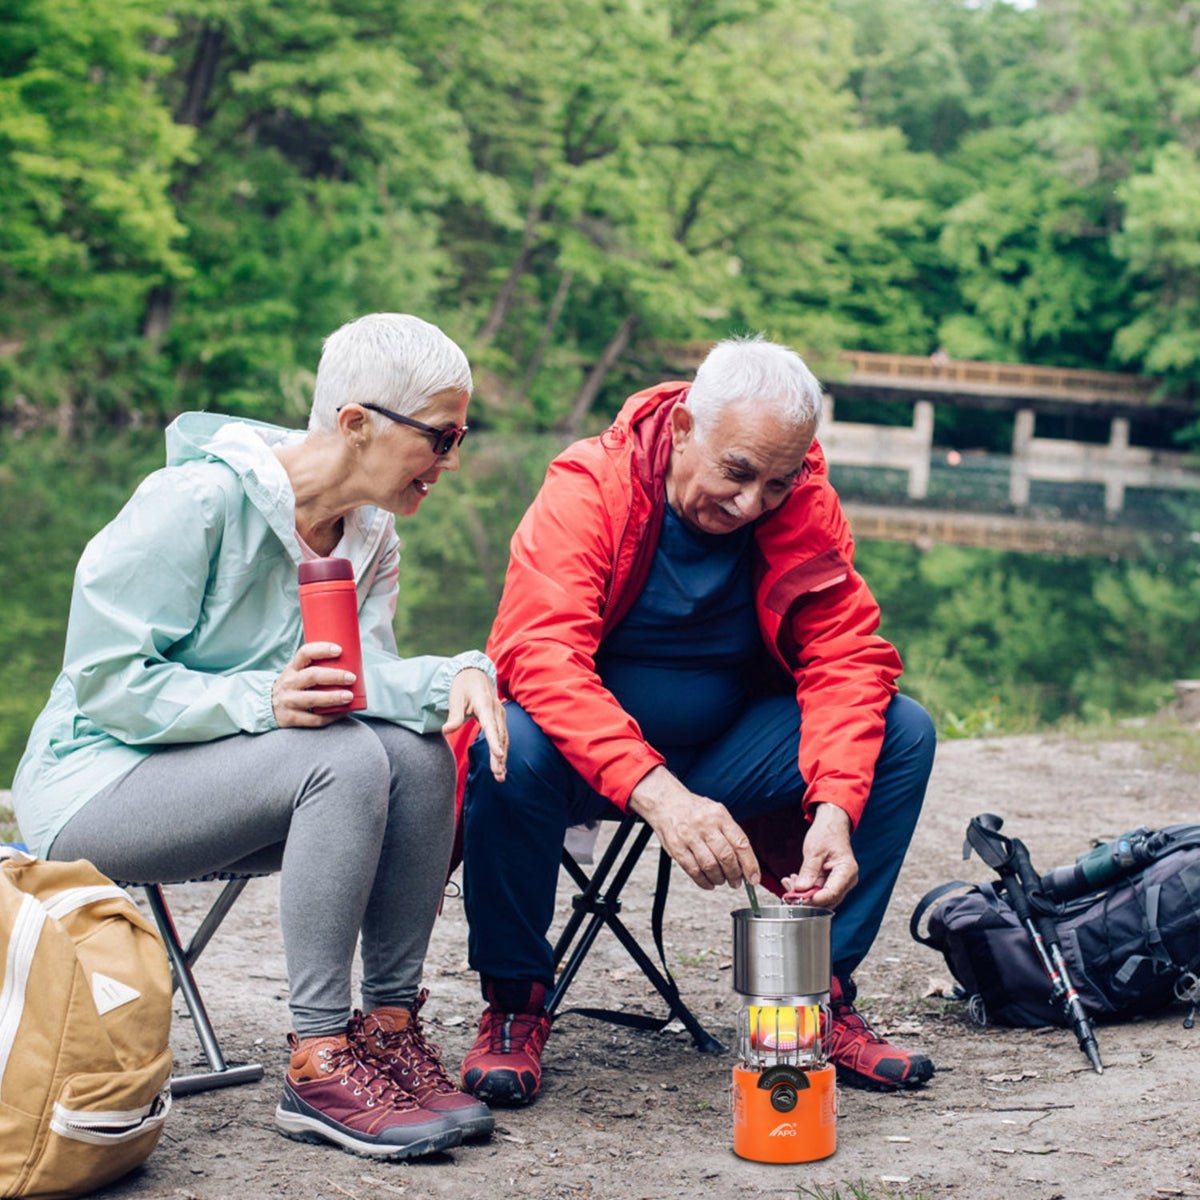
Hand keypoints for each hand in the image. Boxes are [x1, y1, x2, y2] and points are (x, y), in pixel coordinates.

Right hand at [272, 642, 356, 726]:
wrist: (267, 707)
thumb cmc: (292, 687)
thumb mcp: (296, 673)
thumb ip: (315, 667)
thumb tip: (351, 661)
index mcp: (292, 668)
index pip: (304, 653)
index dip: (322, 649)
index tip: (339, 650)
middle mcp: (289, 683)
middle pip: (312, 676)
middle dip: (334, 676)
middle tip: (351, 677)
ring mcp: (288, 701)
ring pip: (312, 698)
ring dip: (333, 697)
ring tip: (349, 696)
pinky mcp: (290, 718)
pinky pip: (313, 719)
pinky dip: (330, 716)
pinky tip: (342, 713)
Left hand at [444, 668, 507, 780]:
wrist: (474, 673)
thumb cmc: (463, 686)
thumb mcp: (455, 698)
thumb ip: (454, 716)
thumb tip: (445, 731)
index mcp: (485, 704)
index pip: (491, 726)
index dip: (494, 742)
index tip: (498, 756)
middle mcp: (496, 710)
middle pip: (500, 736)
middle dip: (500, 756)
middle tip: (498, 774)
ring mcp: (500, 714)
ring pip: (504, 738)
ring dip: (503, 757)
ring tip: (500, 775)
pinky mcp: (500, 718)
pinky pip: (503, 736)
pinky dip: (503, 750)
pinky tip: (501, 764)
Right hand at [628, 766, 758, 890]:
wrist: (665, 802)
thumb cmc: (694, 809)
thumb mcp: (716, 813)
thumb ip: (730, 834)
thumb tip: (745, 862)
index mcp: (719, 815)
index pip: (740, 843)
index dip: (750, 864)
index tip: (753, 878)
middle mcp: (705, 825)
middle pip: (726, 857)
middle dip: (735, 875)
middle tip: (736, 882)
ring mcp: (689, 836)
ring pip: (710, 866)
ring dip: (719, 879)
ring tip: (721, 880)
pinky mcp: (676, 848)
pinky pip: (693, 870)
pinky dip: (703, 881)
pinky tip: (708, 882)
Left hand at [780, 803, 857, 908]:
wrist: (831, 825)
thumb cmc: (827, 833)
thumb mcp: (815, 850)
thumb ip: (809, 871)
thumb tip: (801, 889)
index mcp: (846, 871)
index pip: (832, 893)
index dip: (814, 899)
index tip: (797, 897)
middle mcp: (845, 881)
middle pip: (826, 900)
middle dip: (806, 897)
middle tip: (788, 889)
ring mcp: (838, 882)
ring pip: (820, 897)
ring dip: (803, 893)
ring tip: (789, 882)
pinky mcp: (830, 882)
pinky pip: (817, 891)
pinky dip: (804, 888)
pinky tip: (793, 881)